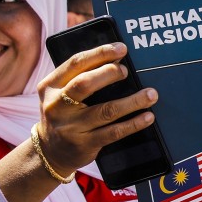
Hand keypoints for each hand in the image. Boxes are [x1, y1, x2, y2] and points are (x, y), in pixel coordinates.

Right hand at [35, 43, 157, 176]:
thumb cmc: (63, 115)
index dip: (100, 53)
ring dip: (132, 101)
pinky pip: (113, 132)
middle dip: (110, 73)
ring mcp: (71, 127)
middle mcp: (57, 105)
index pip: (76, 63)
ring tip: (151, 95)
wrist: (50, 153)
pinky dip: (133, 124)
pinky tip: (147, 117)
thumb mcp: (60, 94)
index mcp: (50, 86)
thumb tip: (117, 61)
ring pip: (106, 110)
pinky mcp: (84, 144)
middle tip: (126, 71)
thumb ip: (80, 78)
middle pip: (85, 83)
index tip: (121, 48)